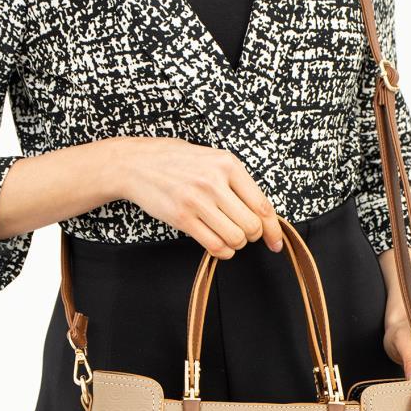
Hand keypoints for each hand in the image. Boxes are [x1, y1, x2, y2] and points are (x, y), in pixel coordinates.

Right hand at [115, 136, 282, 257]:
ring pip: (235, 238)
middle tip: (242, 232)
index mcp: (228, 164)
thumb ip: (236, 181)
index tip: (275, 243)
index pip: (262, 205)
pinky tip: (218, 244)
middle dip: (251, 236)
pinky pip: (214, 245)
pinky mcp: (182, 217)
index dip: (273, 230)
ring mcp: (198, 200)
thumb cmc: (175, 161)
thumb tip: (263, 213)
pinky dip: (222, 251)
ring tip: (227, 235)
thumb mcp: (211, 159)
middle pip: (252, 225)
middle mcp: (215, 181)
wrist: (136, 163)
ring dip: (235, 243)